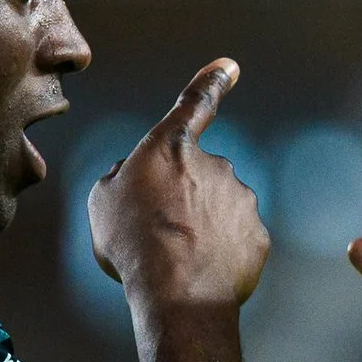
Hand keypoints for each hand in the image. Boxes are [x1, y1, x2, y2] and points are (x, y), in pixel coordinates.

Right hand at [89, 59, 270, 309]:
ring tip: (176, 259)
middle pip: (198, 177)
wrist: (177, 294)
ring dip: (202, 228)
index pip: (194, 104)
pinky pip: (236, 239)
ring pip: (219, 209)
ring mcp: (241, 200)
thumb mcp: (102, 202)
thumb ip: (122, 178)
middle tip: (158, 233)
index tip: (229, 67)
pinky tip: (200, 272)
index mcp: (172, 148)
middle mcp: (215, 164)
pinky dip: (220, 253)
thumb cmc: (133, 244)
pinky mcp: (258, 235)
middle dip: (183, 199)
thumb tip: (133, 177)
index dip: (211, 82)